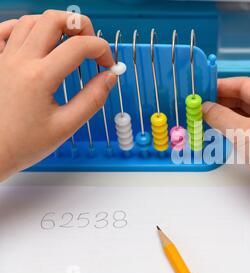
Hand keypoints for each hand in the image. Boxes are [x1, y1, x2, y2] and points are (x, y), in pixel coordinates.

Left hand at [0, 10, 115, 180]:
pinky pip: (6, 29)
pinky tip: (37, 41)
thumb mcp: (65, 126)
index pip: (80, 46)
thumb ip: (92, 99)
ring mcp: (3, 58)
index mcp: (40, 77)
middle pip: (54, 20)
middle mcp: (19, 61)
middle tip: (90, 46)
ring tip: (67, 44)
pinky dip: (25, 27)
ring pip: (32, 20)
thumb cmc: (21, 144)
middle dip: (81, 27)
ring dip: (56, 27)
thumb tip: (108, 78)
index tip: (107, 64)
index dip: (102, 50)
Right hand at [202, 77, 249, 233]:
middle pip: (244, 100)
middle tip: (201, 105)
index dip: (223, 85)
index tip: (204, 88)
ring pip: (244, 118)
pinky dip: (231, 131)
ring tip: (205, 118)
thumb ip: (222, 117)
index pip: (245, 85)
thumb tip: (206, 108)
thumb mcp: (245, 133)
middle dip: (222, 101)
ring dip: (225, 117)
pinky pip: (246, 133)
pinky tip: (220, 134)